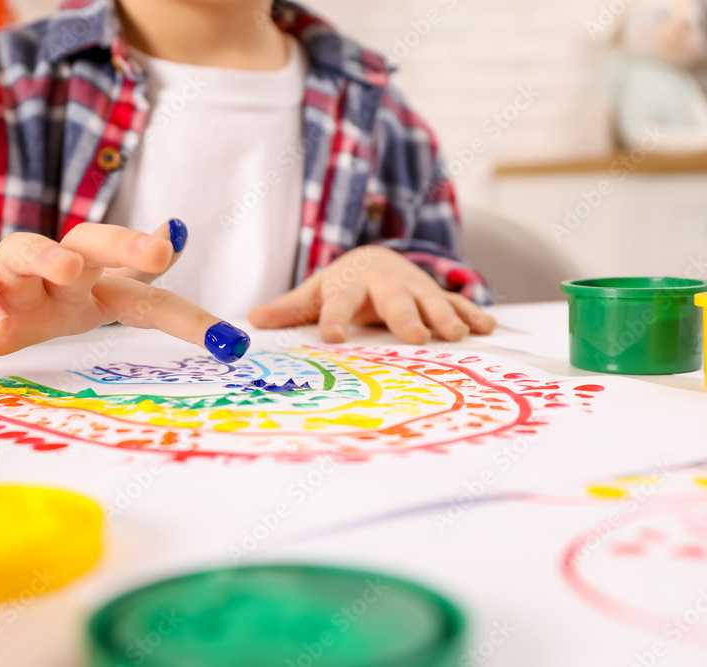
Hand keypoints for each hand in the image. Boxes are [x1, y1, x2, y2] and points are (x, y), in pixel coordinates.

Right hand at [0, 220, 248, 360]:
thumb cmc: (36, 298)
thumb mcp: (90, 299)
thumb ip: (138, 288)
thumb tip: (181, 241)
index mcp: (95, 284)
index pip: (147, 294)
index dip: (187, 317)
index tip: (229, 341)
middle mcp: (57, 271)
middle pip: (92, 243)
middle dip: (127, 245)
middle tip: (160, 252)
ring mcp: (9, 277)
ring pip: (27, 253)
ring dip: (50, 257)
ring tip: (68, 268)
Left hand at [249, 245, 495, 343]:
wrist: (375, 258)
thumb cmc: (341, 285)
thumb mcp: (314, 293)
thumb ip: (288, 309)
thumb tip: (252, 320)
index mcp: (348, 285)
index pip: (338, 303)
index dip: (335, 319)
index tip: (333, 337)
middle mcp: (384, 286)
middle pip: (394, 302)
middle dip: (405, 317)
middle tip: (416, 337)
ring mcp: (414, 289)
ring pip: (431, 302)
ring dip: (446, 317)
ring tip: (457, 335)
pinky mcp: (436, 295)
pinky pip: (456, 303)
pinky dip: (471, 314)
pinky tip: (486, 329)